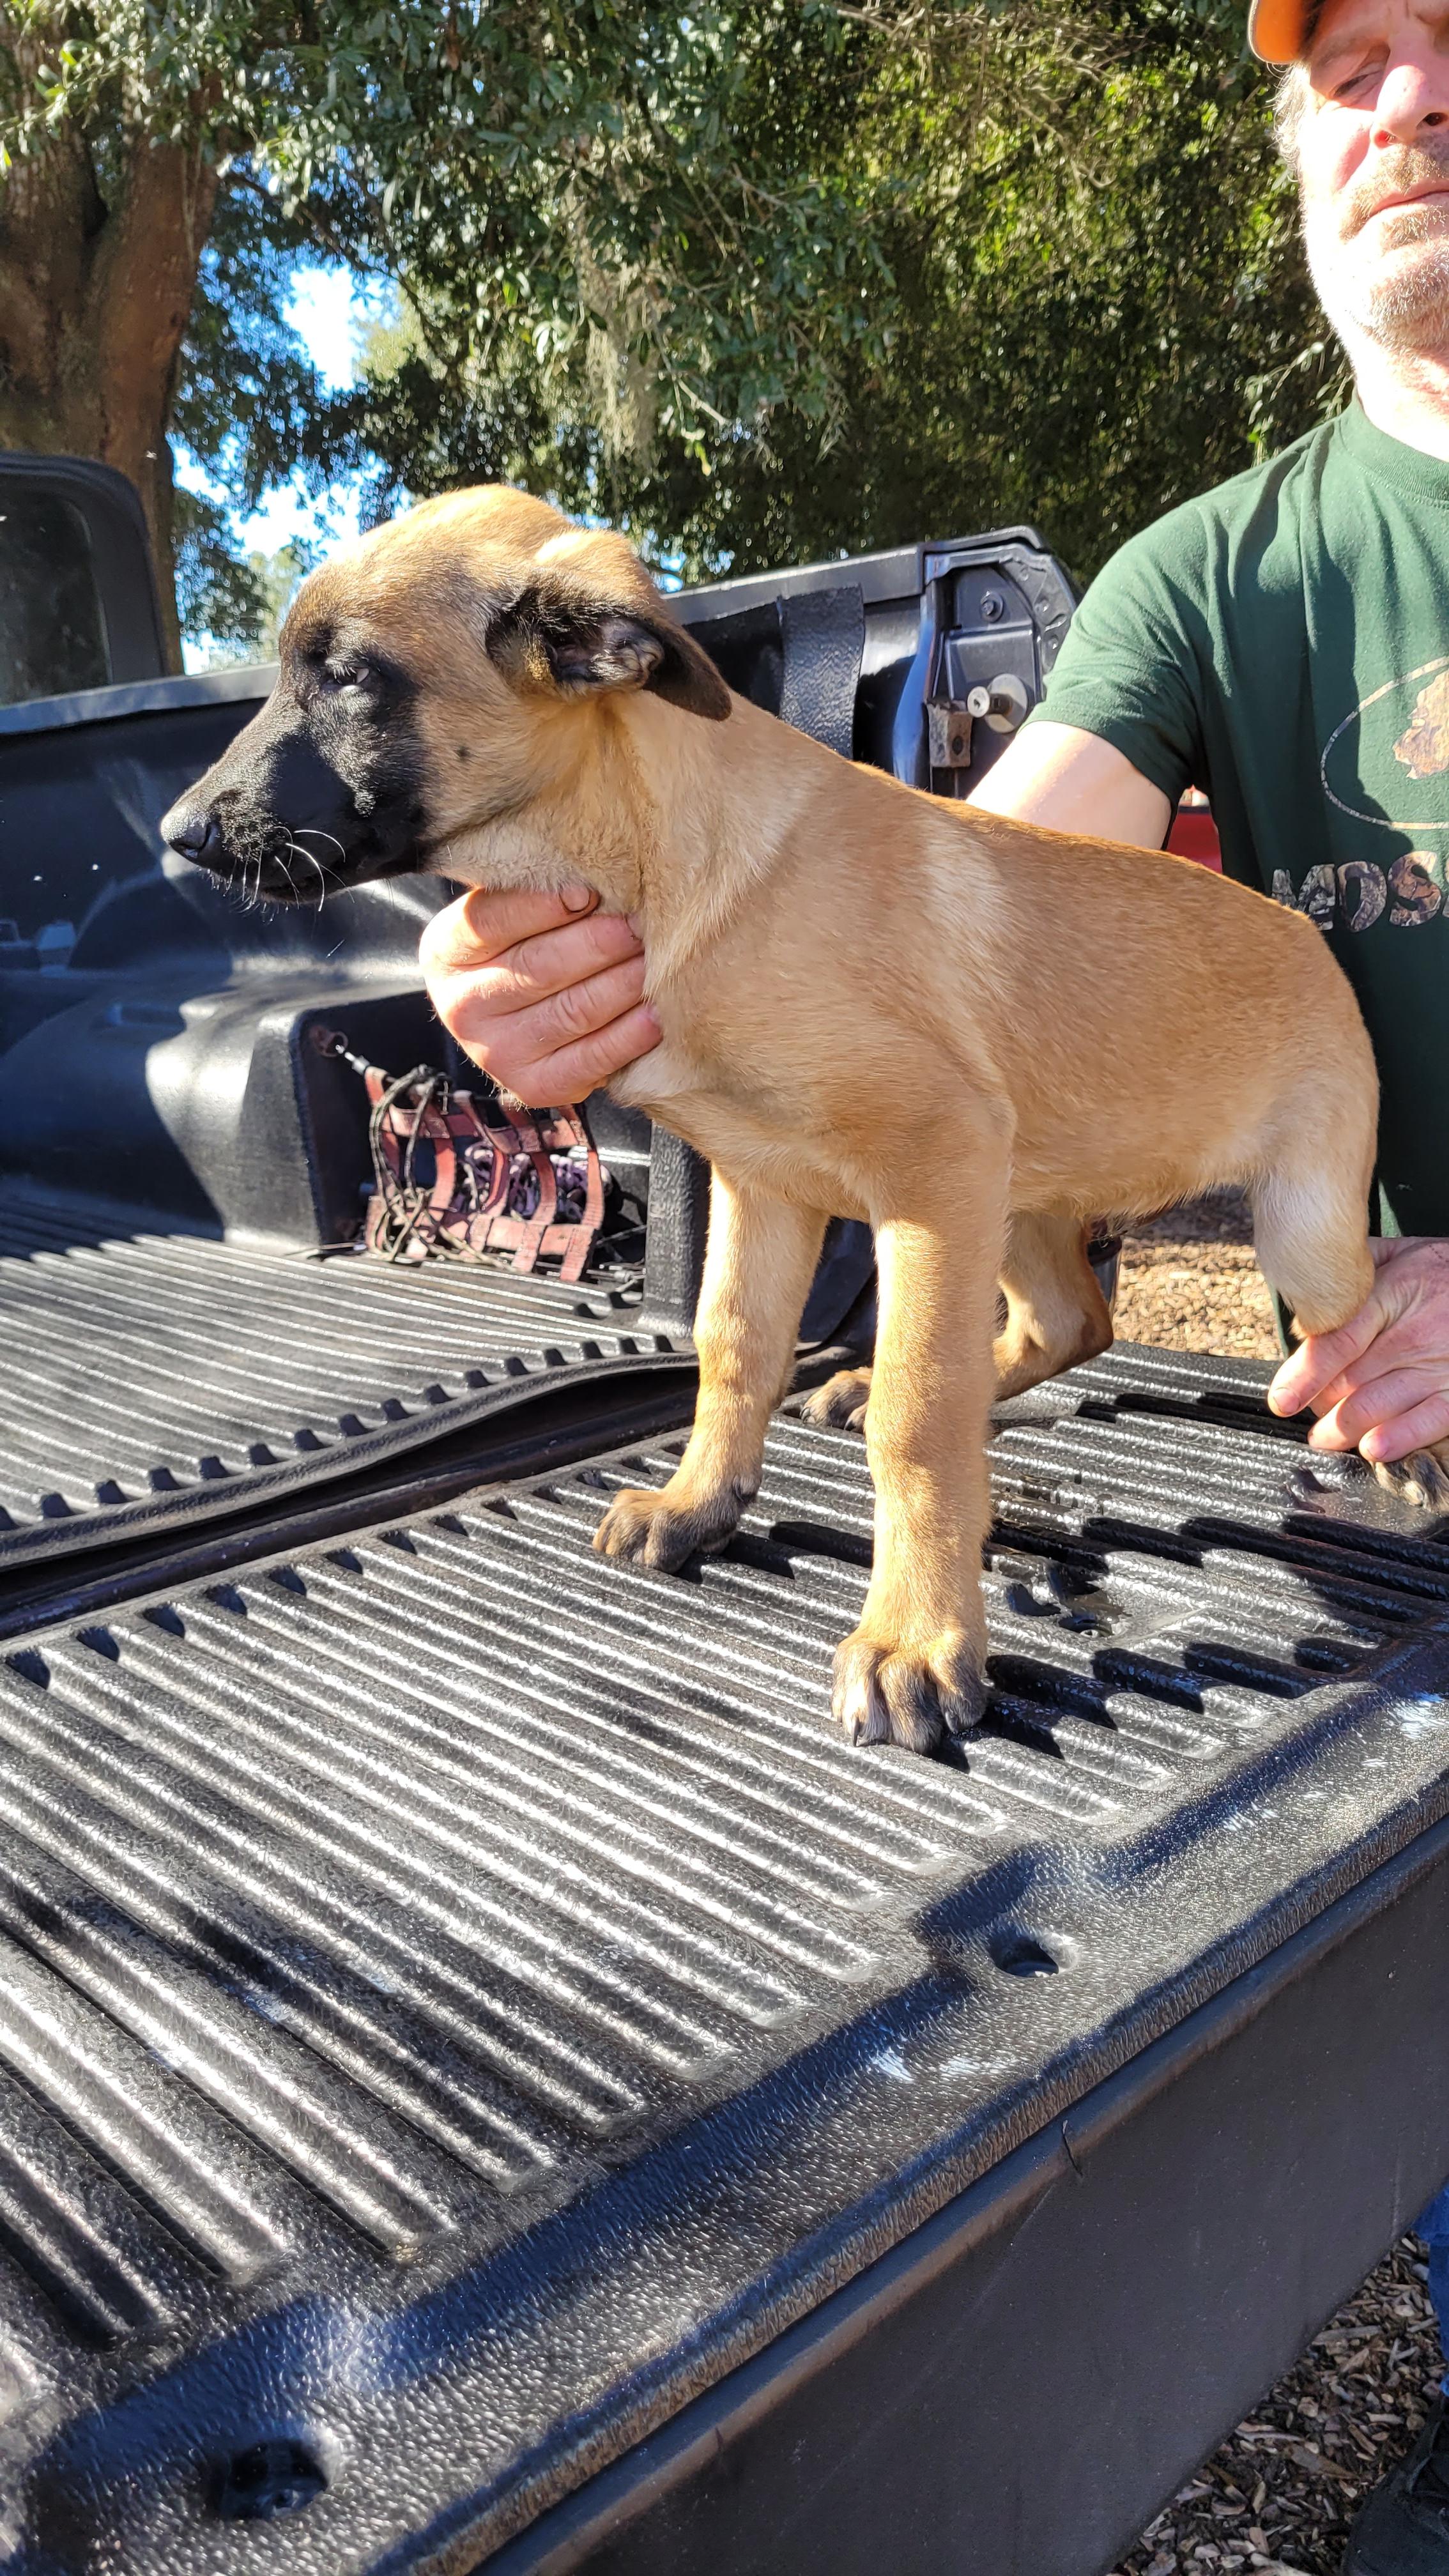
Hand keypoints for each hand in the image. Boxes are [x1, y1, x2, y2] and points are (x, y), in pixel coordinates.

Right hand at [419, 883, 660, 1108]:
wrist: (514, 1025)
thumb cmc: (523, 951)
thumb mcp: (509, 916)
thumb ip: (533, 894)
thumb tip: (593, 877)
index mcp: (447, 953)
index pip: (492, 921)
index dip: (542, 906)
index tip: (588, 893)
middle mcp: (462, 1007)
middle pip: (539, 967)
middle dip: (599, 943)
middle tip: (640, 925)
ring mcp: (496, 1052)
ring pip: (572, 1010)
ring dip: (623, 983)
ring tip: (654, 959)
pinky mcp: (534, 1086)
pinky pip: (591, 1058)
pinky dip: (630, 1034)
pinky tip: (655, 1012)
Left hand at [1268, 1237, 1448, 1465]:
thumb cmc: (1440, 1271)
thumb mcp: (1396, 1254)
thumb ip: (1351, 1274)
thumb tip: (1306, 1299)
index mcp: (1391, 1295)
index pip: (1339, 1342)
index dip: (1305, 1376)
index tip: (1282, 1400)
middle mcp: (1413, 1334)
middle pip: (1349, 1382)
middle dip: (1319, 1404)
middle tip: (1308, 1410)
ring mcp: (1437, 1365)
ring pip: (1376, 1407)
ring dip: (1343, 1430)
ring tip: (1325, 1437)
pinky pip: (1427, 1422)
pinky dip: (1397, 1440)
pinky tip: (1373, 1449)